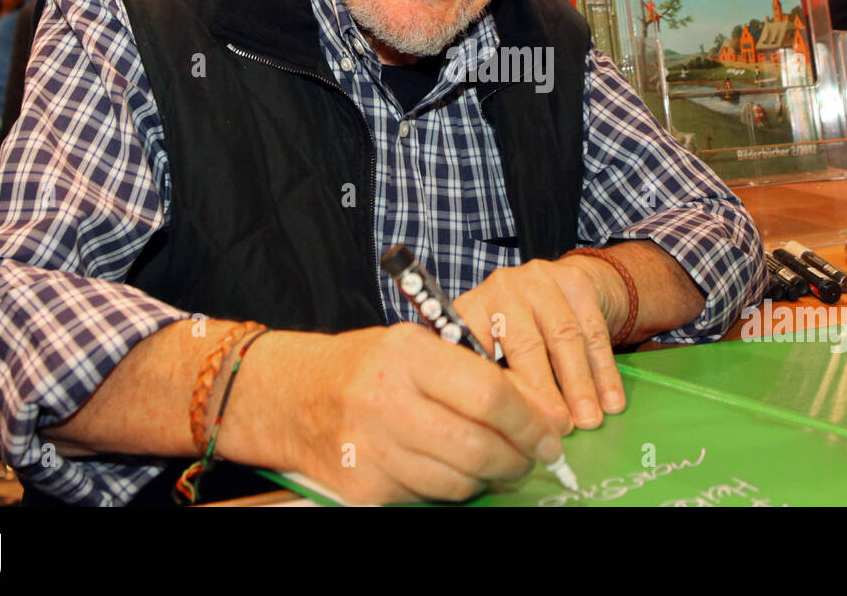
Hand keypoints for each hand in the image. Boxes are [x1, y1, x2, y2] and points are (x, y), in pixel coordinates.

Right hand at [263, 324, 561, 503]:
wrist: (292, 395)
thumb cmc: (369, 366)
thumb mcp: (419, 347)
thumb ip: (479, 374)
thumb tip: (545, 413)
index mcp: (407, 355)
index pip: (490, 394)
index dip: (531, 420)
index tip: (553, 431)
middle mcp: (385, 401)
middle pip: (479, 447)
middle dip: (519, 458)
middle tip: (533, 455)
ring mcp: (371, 449)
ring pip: (459, 481)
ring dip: (488, 476)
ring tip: (493, 459)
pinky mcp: (363, 487)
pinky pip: (429, 498)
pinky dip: (450, 487)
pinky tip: (448, 467)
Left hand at [453, 257, 626, 434]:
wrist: (563, 285)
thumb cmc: (520, 330)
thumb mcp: (494, 349)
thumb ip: (497, 382)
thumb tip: (508, 431)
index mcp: (472, 308)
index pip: (481, 350)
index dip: (499, 393)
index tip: (516, 430)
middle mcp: (501, 288)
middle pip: (525, 345)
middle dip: (544, 393)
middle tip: (557, 429)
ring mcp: (540, 280)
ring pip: (564, 337)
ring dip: (579, 385)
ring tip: (588, 421)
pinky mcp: (576, 280)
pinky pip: (594, 331)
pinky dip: (604, 371)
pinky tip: (611, 401)